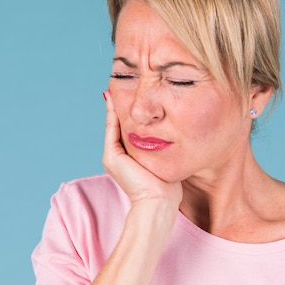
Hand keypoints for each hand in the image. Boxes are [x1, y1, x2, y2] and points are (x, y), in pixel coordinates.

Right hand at [102, 91, 182, 208]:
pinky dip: (113, 113)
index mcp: (132, 155)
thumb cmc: (169, 186)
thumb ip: (166, 144)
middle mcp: (120, 155)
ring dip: (116, 104)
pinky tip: (116, 97)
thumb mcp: (168, 159)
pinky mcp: (112, 157)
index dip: (133, 110)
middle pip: (121, 122)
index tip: (138, 91)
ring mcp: (113, 156)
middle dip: (124, 103)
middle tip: (126, 82)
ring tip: (118, 83)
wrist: (159, 202)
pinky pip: (112, 128)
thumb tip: (172, 129)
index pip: (131, 127)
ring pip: (114, 123)